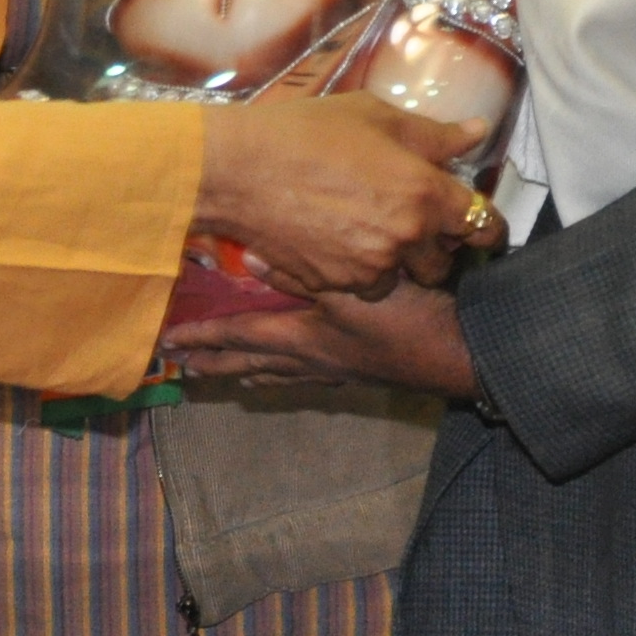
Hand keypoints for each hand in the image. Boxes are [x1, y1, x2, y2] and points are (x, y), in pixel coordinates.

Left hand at [163, 277, 480, 397]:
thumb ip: (305, 270)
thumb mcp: (355, 287)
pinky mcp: (361, 372)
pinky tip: (294, 371)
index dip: (206, 337)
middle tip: (184, 367)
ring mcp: (339, 370)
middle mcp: (315, 360)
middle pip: (255, 363)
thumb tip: (251, 259)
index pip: (244, 337)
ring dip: (250, 371)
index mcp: (307, 338)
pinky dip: (286, 373)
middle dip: (218, 362)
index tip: (170, 343)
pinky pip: (306, 375)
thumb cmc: (411, 317)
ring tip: (229, 376)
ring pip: (281, 373)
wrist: (465, 352)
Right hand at [192, 94, 488, 299]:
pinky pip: (361, 284)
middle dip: (436, 247)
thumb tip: (476, 132)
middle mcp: (404, 238)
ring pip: (401, 279)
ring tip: (370, 230)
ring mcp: (368, 267)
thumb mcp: (374, 116)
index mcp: (423, 193)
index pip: (482, 225)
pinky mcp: (335, 284)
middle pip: (444, 262)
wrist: (237, 170)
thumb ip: (432, 134)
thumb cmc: (305, 132)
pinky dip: (357, 269)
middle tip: (414, 222)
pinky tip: (336, 238)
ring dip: (395, 262)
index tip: (479, 225)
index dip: (487, 227)